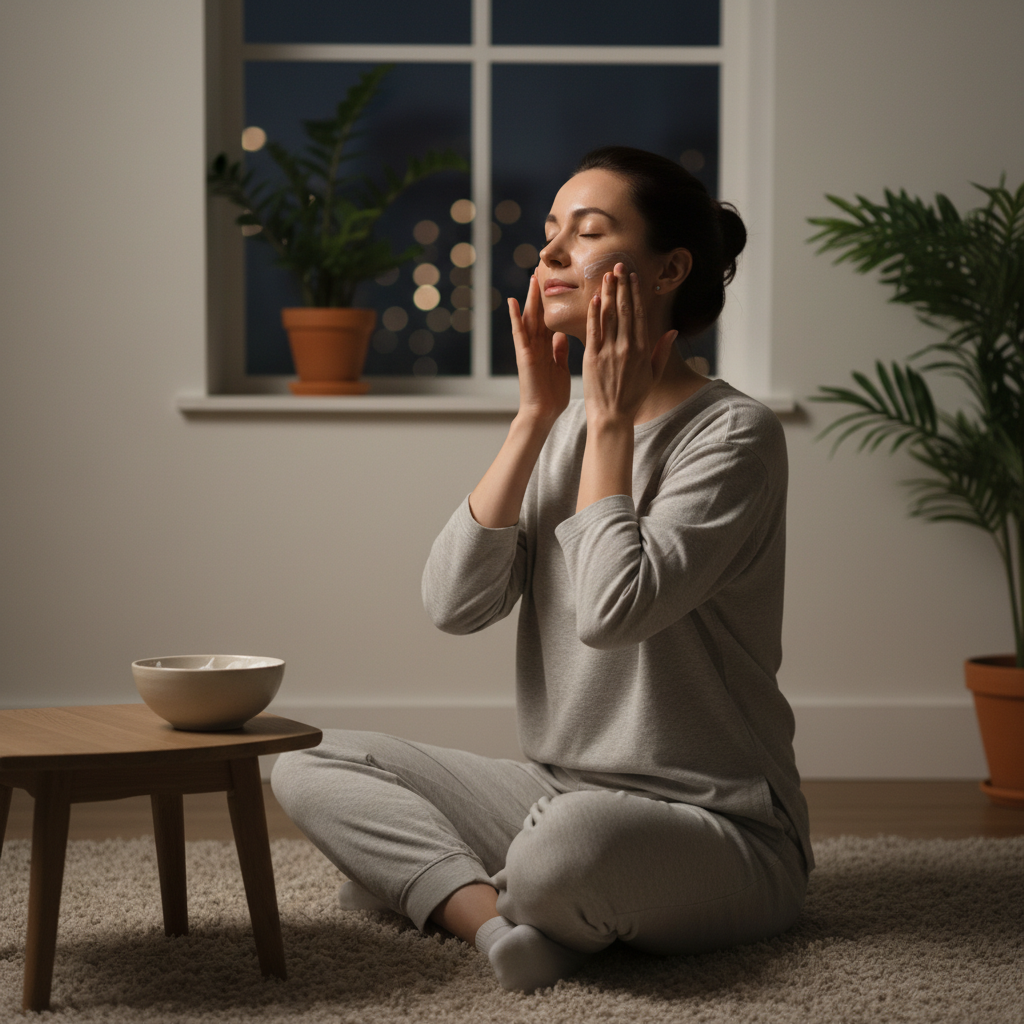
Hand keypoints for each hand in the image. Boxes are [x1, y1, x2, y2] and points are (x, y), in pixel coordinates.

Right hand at [508, 274, 570, 423]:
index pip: (551, 320)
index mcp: (548, 348)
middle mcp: (537, 345)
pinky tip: (513, 302)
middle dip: (541, 294)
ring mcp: (529, 349)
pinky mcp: (524, 355)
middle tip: (542, 272)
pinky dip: (515, 318)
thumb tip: (561, 335)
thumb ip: (560, 350)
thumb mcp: (561, 368)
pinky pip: (519, 333)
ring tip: (531, 278)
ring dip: (530, 298)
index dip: (554, 303)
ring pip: (530, 318)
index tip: (558, 285)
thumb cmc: (552, 396)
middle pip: (539, 314)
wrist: (542, 413)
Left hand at [582, 263, 677, 425]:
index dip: (636, 294)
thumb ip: (661, 352)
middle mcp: (626, 347)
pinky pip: (593, 330)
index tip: (633, 277)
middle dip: (622, 286)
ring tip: (607, 275)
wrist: (612, 417)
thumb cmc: (632, 398)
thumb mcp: (652, 375)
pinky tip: (595, 298)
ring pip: (609, 316)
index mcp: (642, 350)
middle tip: (619, 266)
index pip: (639, 315)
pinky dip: (594, 313)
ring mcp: (609, 352)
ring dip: (609, 293)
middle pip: (625, 310)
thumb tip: (672, 332)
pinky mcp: (592, 358)